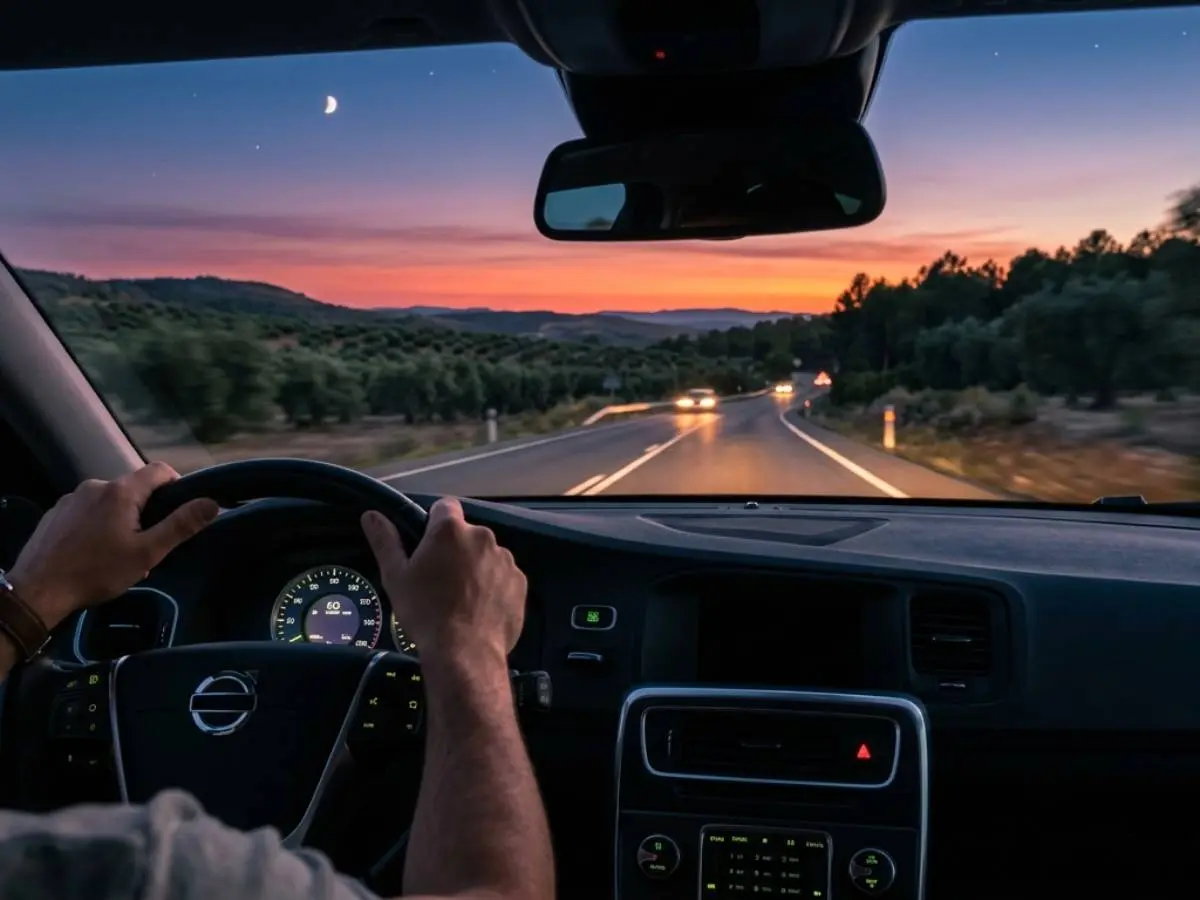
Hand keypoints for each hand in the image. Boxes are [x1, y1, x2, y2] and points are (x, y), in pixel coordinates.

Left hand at [8, 462, 218, 627]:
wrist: (38, 590)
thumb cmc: (97, 571)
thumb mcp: (147, 552)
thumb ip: (181, 525)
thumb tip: (213, 502)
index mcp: (121, 491)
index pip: (160, 470)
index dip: (177, 484)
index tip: (180, 510)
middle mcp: (96, 485)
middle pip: (134, 488)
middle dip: (146, 510)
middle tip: (148, 543)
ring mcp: (72, 498)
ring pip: (109, 500)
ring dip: (121, 518)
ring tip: (118, 552)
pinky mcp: (56, 512)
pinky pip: (87, 510)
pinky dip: (97, 524)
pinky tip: (92, 551)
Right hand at [361, 498, 526, 664]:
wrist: (465, 652)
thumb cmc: (425, 612)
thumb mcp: (396, 577)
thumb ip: (385, 541)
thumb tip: (371, 515)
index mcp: (451, 530)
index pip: (444, 506)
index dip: (434, 522)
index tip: (428, 545)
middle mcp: (483, 536)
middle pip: (467, 534)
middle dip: (456, 549)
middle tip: (441, 579)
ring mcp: (505, 559)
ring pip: (487, 555)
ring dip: (476, 567)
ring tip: (462, 598)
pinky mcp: (520, 582)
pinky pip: (503, 576)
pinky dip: (494, 586)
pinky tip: (480, 609)